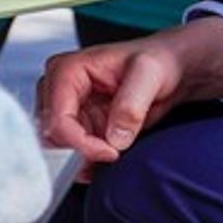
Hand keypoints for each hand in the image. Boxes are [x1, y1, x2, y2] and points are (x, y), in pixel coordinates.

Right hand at [36, 18, 222, 170]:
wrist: (170, 69)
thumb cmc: (157, 61)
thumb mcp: (149, 75)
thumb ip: (131, 105)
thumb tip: (115, 137)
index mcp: (68, 69)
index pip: (57, 118)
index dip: (80, 142)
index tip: (111, 152)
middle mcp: (61, 89)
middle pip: (52, 134)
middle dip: (81, 150)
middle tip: (113, 153)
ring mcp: (70, 109)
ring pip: (61, 146)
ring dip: (85, 156)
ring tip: (116, 152)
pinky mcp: (81, 125)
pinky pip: (74, 152)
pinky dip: (89, 161)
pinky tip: (112, 155)